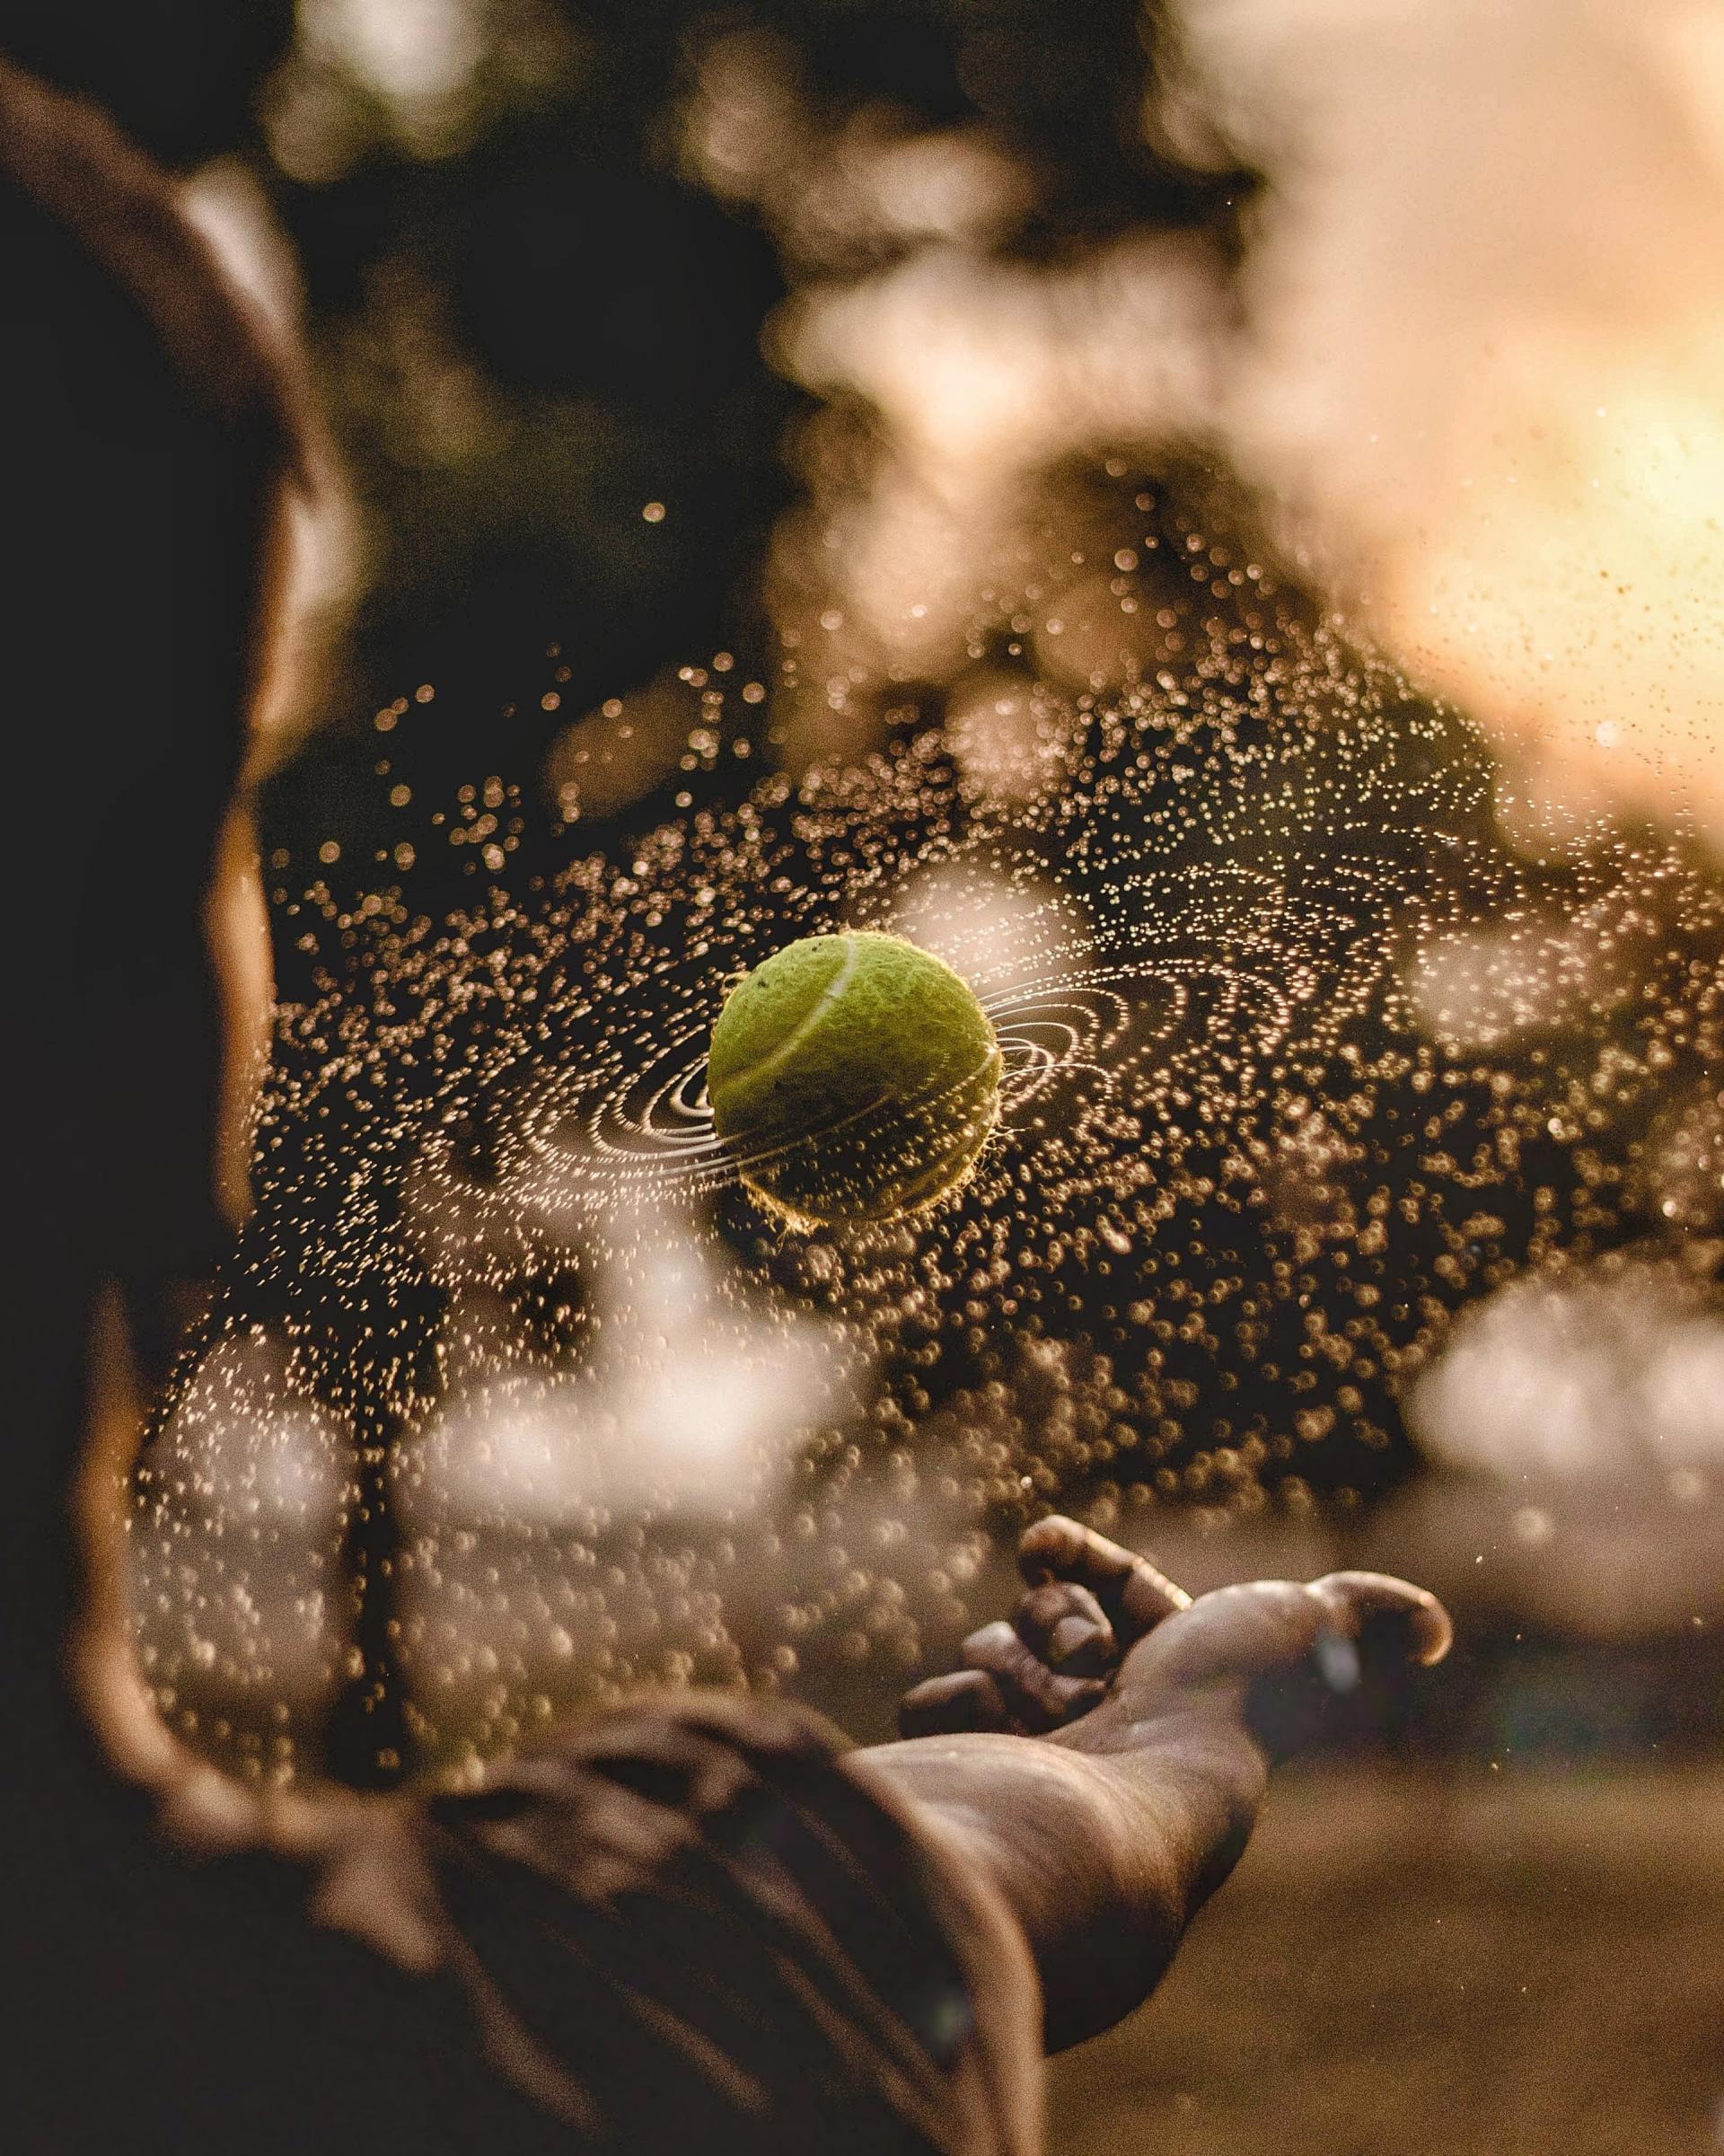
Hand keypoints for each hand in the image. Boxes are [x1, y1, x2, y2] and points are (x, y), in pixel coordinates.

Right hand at [862, 1516, 1450, 2050]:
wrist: (1138, 1802)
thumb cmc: (1222, 1713)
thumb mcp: (1305, 1634)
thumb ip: (1359, 1612)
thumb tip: (1433, 1628)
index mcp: (1158, 1678)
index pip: (1099, 1584)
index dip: (1070, 1556)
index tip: (1041, 1548)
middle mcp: (1092, 1716)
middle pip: (1038, 1615)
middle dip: (1055, 1619)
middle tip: (1088, 1656)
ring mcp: (1025, 1751)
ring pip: (984, 1653)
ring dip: (1014, 1665)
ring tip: (1057, 1708)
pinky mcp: (968, 1777)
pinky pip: (931, 1706)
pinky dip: (957, 1710)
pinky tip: (997, 1736)